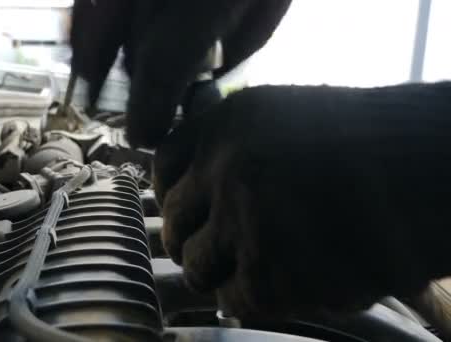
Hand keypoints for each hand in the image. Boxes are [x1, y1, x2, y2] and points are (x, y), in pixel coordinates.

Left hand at [153, 86, 437, 318]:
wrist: (432, 172)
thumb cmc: (370, 143)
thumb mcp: (284, 115)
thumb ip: (231, 144)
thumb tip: (190, 184)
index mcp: (225, 126)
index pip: (163, 168)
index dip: (173, 195)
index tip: (186, 211)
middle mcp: (225, 171)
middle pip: (175, 224)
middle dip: (191, 238)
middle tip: (214, 248)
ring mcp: (245, 224)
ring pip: (197, 266)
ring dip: (218, 271)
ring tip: (255, 265)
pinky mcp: (272, 277)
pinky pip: (233, 299)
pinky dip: (250, 297)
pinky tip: (282, 282)